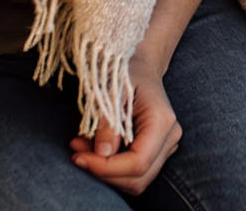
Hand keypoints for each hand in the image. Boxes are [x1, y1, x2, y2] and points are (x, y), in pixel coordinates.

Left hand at [69, 59, 181, 194]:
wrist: (139, 65)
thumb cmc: (124, 70)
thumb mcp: (112, 89)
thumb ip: (108, 122)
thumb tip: (102, 153)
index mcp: (162, 121)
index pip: (138, 162)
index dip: (106, 167)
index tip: (78, 156)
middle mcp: (170, 138)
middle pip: (139, 178)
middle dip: (104, 173)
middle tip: (76, 154)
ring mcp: (166, 147)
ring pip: (137, 181)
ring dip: (106, 172)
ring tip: (81, 149)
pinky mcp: (156, 152)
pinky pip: (134, 173)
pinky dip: (111, 168)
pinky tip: (92, 149)